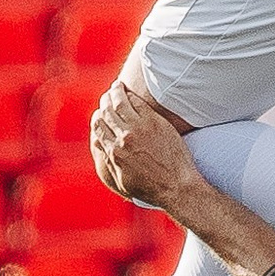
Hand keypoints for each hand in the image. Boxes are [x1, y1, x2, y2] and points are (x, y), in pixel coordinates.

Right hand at [89, 83, 200, 208]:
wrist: (177, 185)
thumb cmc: (152, 188)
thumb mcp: (123, 181)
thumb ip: (109, 161)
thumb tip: (100, 145)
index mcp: (114, 152)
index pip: (98, 127)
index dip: (97, 117)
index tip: (100, 112)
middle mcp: (124, 137)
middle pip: (106, 112)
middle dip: (104, 102)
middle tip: (106, 96)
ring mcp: (139, 127)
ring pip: (120, 102)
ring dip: (115, 92)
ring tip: (116, 87)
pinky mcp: (155, 121)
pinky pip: (138, 102)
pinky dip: (131, 95)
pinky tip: (130, 92)